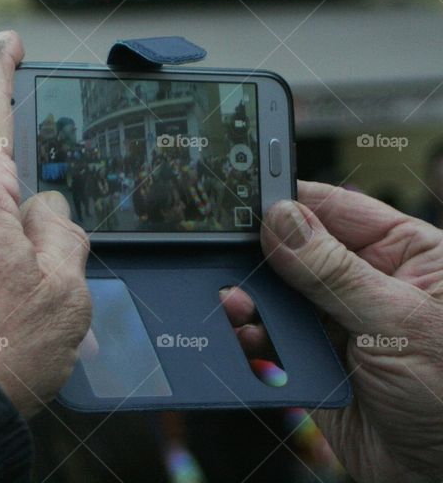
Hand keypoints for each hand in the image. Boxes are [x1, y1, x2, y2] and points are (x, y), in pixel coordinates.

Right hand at [224, 180, 442, 481]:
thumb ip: (333, 270)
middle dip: (262, 253)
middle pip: (298, 249)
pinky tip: (245, 327)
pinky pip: (271, 337)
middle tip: (232, 252)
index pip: (336, 209)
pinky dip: (252, 333)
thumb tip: (281, 220)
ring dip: (254, 296)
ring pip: (278, 293)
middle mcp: (367, 283)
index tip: (247, 199)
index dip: (292, 202)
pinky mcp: (313, 361)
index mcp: (405, 254)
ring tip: (237, 297)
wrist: (442, 477)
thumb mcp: (399, 321)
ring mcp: (338, 322)